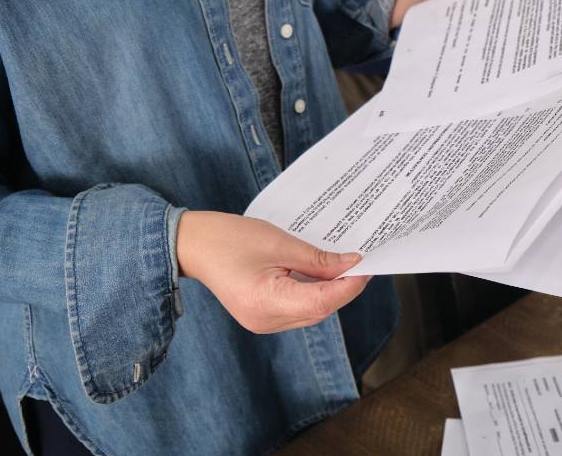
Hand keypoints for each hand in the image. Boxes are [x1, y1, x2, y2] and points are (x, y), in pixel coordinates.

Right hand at [176, 211, 369, 333]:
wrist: (193, 246)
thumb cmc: (230, 239)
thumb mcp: (279, 243)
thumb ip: (318, 258)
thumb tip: (352, 265)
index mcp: (266, 303)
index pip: (322, 302)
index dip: (349, 286)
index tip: (367, 266)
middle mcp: (266, 321)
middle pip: (319, 310)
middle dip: (343, 288)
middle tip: (362, 262)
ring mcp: (263, 322)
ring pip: (312, 312)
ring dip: (330, 291)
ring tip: (346, 266)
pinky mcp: (263, 316)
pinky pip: (298, 309)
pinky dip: (314, 292)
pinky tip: (323, 273)